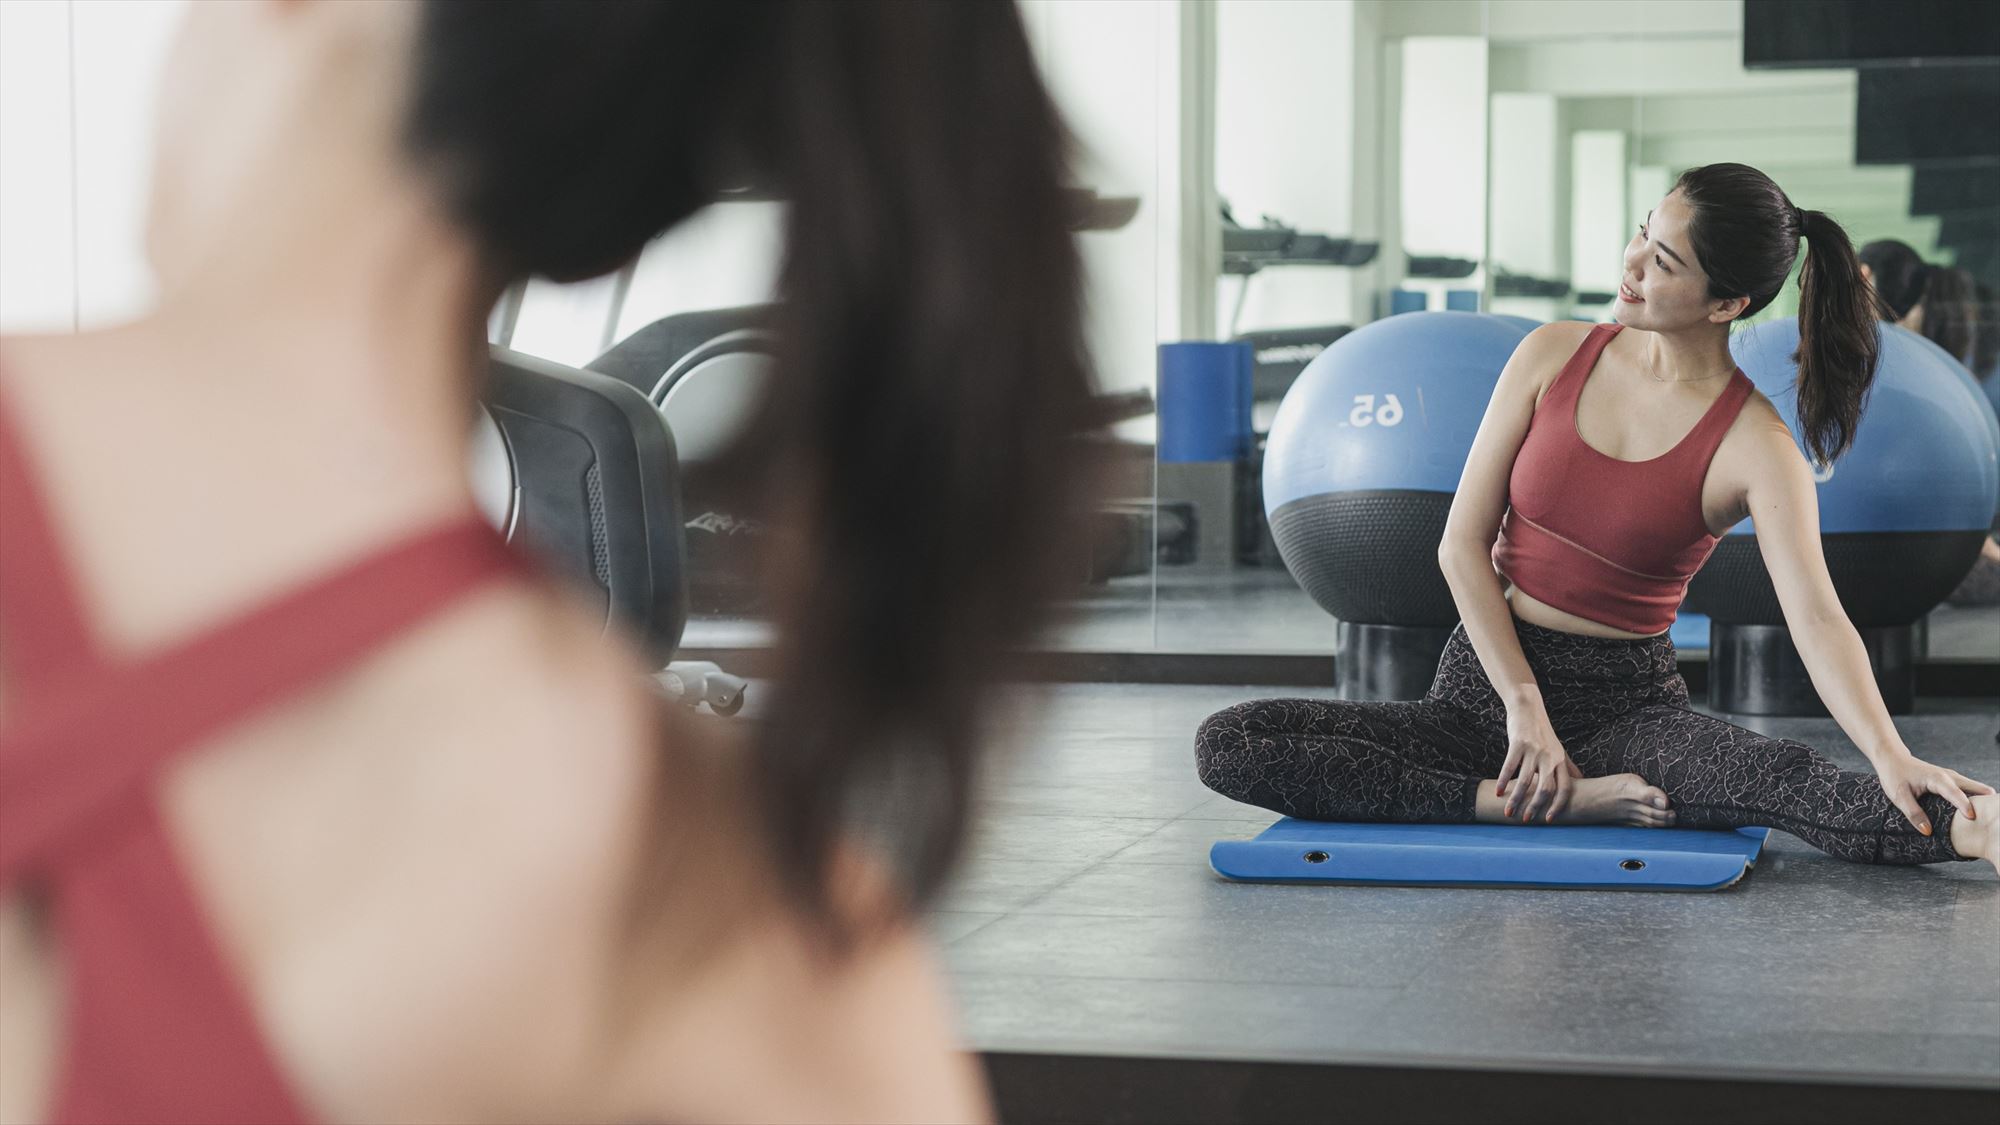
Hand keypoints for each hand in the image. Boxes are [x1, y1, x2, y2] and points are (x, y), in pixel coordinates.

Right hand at [1495, 712, 1583, 823]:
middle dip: (1535, 807)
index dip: (1558, 806)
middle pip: (1546, 788)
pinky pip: (1509, 766)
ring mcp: (1534, 750)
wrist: (1528, 707)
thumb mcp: (1559, 749)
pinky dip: (1503, 781)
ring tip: (1508, 812)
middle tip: (1526, 820)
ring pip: (1525, 781)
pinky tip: (1498, 792)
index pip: (1564, 788)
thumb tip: (1581, 781)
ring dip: (1516, 799)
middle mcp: (1549, 757)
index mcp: (1560, 761)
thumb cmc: (1543, 731)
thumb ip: (1569, 766)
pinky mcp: (1518, 744)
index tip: (1548, 820)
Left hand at [1872, 754, 1995, 834]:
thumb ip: (1913, 813)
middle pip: (1976, 789)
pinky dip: (1977, 799)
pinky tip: (1981, 813)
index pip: (1954, 792)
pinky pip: (1970, 791)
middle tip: (1994, 818)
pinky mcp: (1952, 782)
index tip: (1972, 817)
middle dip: (1985, 802)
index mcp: (1937, 779)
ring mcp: (1953, 778)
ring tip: (1992, 818)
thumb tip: (1928, 831)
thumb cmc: (1895, 775)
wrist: (1892, 758)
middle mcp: (1950, 776)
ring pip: (1976, 789)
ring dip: (1984, 801)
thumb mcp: (1899, 796)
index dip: (1964, 805)